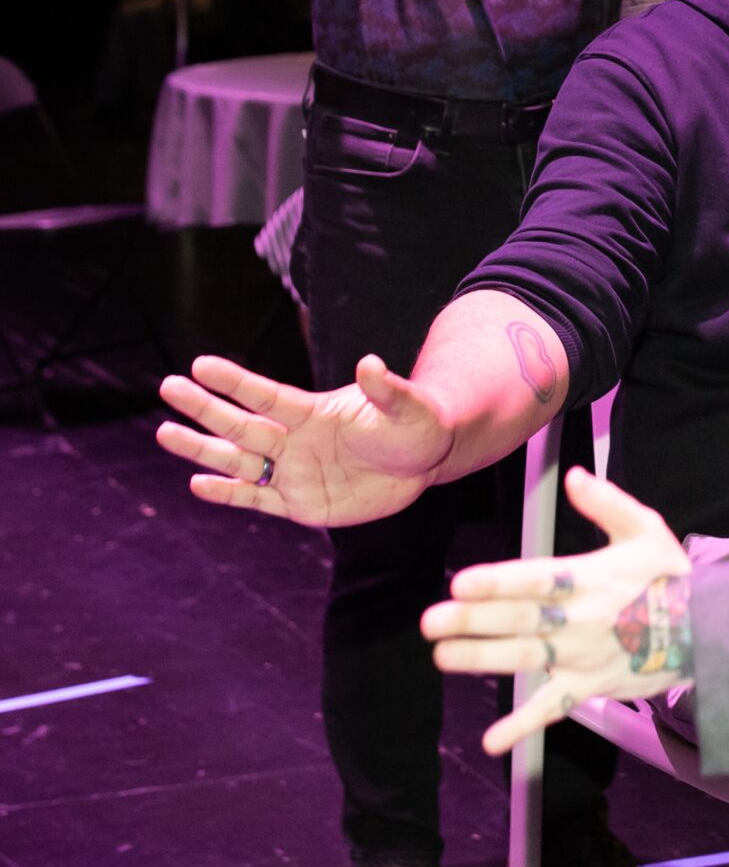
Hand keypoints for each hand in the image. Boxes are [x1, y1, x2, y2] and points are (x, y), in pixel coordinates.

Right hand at [158, 352, 456, 525]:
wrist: (426, 460)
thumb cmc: (417, 425)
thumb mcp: (408, 407)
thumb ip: (387, 389)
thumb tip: (371, 363)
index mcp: (314, 412)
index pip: (266, 395)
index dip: (235, 381)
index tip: (200, 364)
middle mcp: (295, 439)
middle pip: (241, 423)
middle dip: (204, 408)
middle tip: (167, 386)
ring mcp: (294, 471)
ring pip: (238, 460)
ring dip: (202, 449)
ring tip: (165, 432)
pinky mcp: (301, 503)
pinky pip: (257, 499)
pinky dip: (227, 493)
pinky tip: (196, 484)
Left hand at [424, 468, 693, 755]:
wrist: (711, 631)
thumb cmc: (671, 578)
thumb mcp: (646, 530)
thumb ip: (607, 503)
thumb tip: (573, 476)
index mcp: (592, 579)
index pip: (538, 579)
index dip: (499, 583)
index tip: (460, 584)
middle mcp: (582, 619)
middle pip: (521, 620)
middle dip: (474, 621)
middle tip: (432, 622)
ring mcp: (584, 657)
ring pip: (527, 659)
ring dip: (482, 659)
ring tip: (443, 656)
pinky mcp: (592, 687)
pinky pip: (554, 708)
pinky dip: (523, 726)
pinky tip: (491, 741)